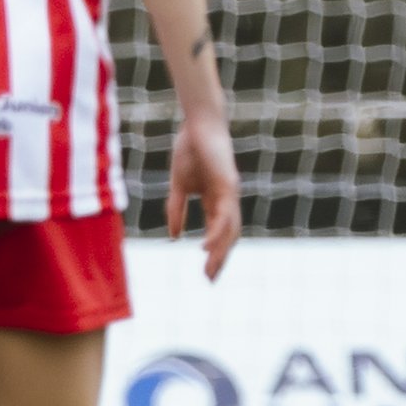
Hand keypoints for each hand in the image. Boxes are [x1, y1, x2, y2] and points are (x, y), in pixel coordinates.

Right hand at [167, 111, 240, 280]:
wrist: (198, 125)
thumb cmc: (190, 151)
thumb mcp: (179, 186)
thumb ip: (176, 210)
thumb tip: (175, 237)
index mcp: (216, 201)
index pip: (218, 232)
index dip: (212, 252)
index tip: (205, 273)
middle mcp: (227, 200)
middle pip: (228, 236)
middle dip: (219, 258)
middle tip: (210, 280)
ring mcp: (230, 193)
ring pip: (230, 229)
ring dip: (220, 251)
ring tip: (210, 270)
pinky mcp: (228, 185)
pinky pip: (225, 213)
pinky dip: (218, 231)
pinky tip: (208, 246)